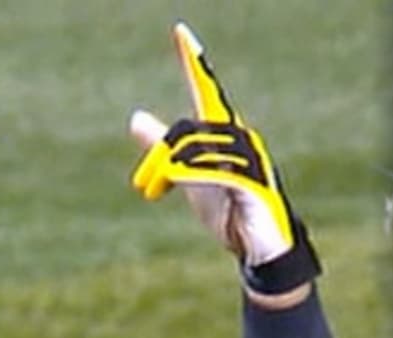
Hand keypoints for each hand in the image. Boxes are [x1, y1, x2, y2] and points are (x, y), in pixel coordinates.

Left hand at [129, 23, 316, 291]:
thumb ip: (161, 148)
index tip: (180, 33)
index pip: (205, 92)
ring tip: (156, 191)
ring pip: (196, 150)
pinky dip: (191, 176)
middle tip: (146, 185)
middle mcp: (239, 139)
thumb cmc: (228, 210)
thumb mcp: (186, 177)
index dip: (193, 64)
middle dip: (160, 156)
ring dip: (171, 172)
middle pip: (188, 129)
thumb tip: (134, 117)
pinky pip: (214, 172)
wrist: (257, 250)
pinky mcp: (252, 184)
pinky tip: (175, 182)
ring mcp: (249, 160)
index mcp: (223, 134)